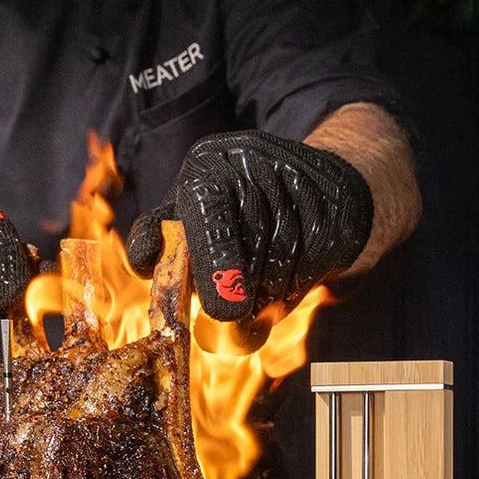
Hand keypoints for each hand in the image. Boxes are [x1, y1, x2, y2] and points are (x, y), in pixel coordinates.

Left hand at [126, 131, 372, 321]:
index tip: (218, 306)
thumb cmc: (237, 214)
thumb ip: (165, 242)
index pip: (207, 204)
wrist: (317, 189)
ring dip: (266, 295)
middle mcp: (253, 161)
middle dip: (238, 286)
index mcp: (208, 164)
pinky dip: (294, 290)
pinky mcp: (332, 208)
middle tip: (231, 317)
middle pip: (250, 236)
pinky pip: (310, 264)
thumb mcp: (191, 216)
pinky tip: (283, 289)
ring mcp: (298, 181)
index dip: (212, 255)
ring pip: (281, 257)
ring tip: (255, 308)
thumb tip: (146, 264)